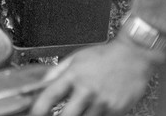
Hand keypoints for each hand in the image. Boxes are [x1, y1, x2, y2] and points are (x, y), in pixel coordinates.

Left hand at [30, 36, 160, 115]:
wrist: (132, 57)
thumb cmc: (104, 56)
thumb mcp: (76, 58)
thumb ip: (58, 71)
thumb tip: (43, 82)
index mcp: (74, 75)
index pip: (50, 95)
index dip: (39, 108)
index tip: (34, 113)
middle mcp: (87, 90)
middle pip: (66, 115)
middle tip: (54, 115)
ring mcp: (102, 103)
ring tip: (76, 110)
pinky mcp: (115, 111)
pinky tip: (92, 109)